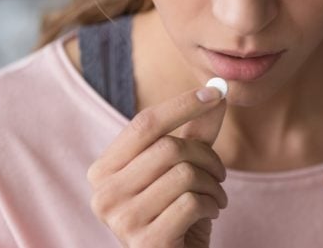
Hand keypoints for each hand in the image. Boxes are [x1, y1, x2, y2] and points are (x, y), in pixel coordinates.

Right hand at [88, 86, 227, 247]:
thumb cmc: (176, 215)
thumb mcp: (182, 169)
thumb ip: (195, 132)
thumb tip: (218, 89)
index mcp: (103, 170)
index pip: (144, 123)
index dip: (183, 104)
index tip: (216, 93)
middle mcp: (104, 194)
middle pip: (169, 148)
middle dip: (207, 157)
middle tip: (218, 173)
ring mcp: (121, 220)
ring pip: (184, 175)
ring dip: (212, 185)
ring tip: (214, 197)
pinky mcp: (145, 242)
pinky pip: (191, 203)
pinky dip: (211, 205)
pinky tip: (208, 215)